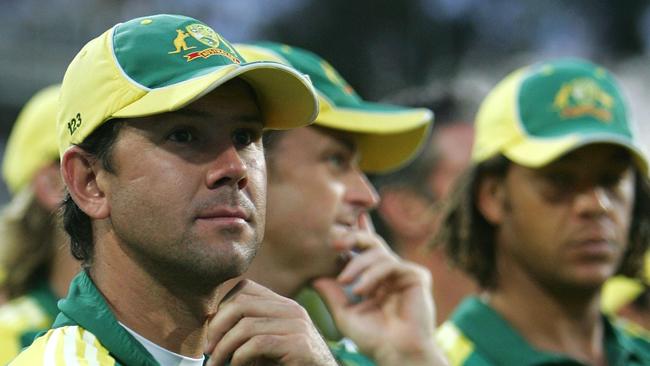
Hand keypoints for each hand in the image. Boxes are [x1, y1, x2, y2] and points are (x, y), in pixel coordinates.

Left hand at [204, 279, 336, 365]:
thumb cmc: (292, 365)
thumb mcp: (269, 345)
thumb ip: (250, 333)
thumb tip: (212, 333)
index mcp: (283, 305)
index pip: (245, 288)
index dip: (222, 308)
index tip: (212, 332)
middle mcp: (291, 309)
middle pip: (241, 303)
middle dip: (217, 327)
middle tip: (208, 349)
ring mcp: (297, 325)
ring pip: (245, 325)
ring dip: (223, 348)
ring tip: (216, 363)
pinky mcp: (298, 344)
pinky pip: (257, 344)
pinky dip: (238, 358)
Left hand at [313, 214, 447, 365]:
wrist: (397, 353)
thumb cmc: (372, 338)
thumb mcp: (344, 313)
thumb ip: (331, 292)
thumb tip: (312, 274)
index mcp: (375, 278)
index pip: (362, 250)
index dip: (353, 233)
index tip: (336, 224)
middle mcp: (390, 272)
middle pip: (370, 242)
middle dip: (352, 237)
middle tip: (333, 241)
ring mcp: (404, 272)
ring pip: (377, 252)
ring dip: (358, 265)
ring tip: (346, 283)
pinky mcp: (416, 275)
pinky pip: (390, 264)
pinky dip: (373, 275)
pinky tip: (361, 290)